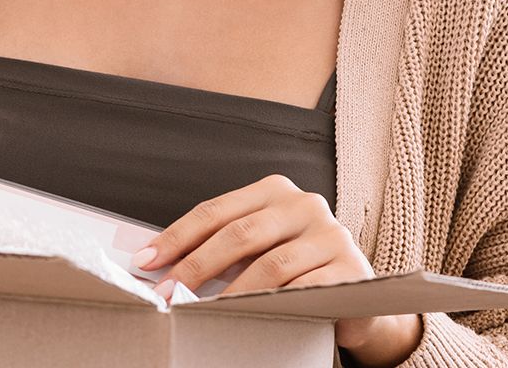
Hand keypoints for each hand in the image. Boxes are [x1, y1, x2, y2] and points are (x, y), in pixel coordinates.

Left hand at [132, 174, 421, 360]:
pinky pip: (302, 290)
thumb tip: (162, 263)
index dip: (177, 236)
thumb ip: (222, 248)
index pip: (215, 211)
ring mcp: (330, 234)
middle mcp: (303, 204)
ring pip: (269, 265)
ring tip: (202, 312)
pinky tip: (249, 318)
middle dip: (196, 266)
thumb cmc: (296, 269)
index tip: (146, 260)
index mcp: (274, 190)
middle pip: (238, 234)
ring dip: (230, 294)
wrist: (360, 301)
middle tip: (167, 293)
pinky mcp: (350, 269)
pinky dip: (272, 305)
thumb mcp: (259, 250)